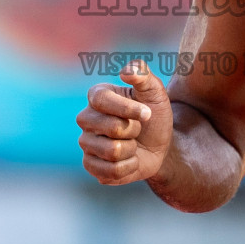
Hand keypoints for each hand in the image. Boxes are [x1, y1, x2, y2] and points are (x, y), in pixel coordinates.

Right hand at [77, 61, 174, 184]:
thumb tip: (126, 71)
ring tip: (132, 144)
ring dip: (132, 150)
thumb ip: (142, 75)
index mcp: (97, 96)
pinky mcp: (90, 165)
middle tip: (137, 129)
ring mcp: (86, 143)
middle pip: (111, 127)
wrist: (158, 145)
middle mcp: (85, 118)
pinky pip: (110, 171)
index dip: (128, 109)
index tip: (147, 114)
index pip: (101, 100)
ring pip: (112, 151)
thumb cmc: (153, 115)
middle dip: (134, 130)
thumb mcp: (155, 92)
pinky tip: (129, 159)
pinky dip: (129, 167)